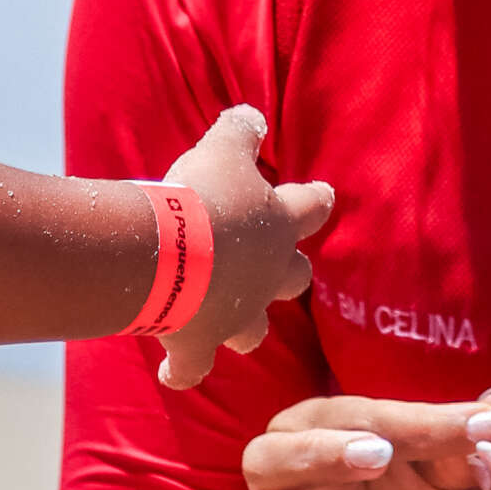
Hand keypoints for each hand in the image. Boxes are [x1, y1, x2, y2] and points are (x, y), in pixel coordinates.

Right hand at [156, 106, 333, 390]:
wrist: (167, 255)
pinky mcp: (198, 344)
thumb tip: (252, 116)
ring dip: (243, 324)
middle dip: (288, 270)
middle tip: (274, 262)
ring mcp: (236, 316)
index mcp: (278, 226)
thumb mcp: (222, 149)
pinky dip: (183, 370)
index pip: (310, 206)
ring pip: (253, 329)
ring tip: (229, 321)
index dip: (315, 198)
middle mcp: (267, 276)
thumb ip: (240, 131)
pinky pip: (193, 367)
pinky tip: (175, 374)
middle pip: (294, 276)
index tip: (323, 194)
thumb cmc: (201, 196)